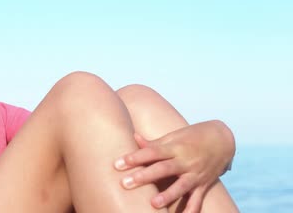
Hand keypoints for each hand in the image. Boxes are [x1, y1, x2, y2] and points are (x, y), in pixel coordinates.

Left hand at [114, 121, 234, 212]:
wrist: (223, 139)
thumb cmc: (193, 136)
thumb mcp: (175, 136)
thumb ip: (155, 142)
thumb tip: (134, 137)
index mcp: (175, 147)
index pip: (152, 152)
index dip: (135, 157)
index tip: (118, 163)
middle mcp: (185, 161)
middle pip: (162, 169)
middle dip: (143, 176)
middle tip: (125, 183)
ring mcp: (195, 174)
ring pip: (180, 186)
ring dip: (167, 195)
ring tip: (153, 204)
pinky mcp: (203, 185)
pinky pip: (197, 200)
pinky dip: (191, 211)